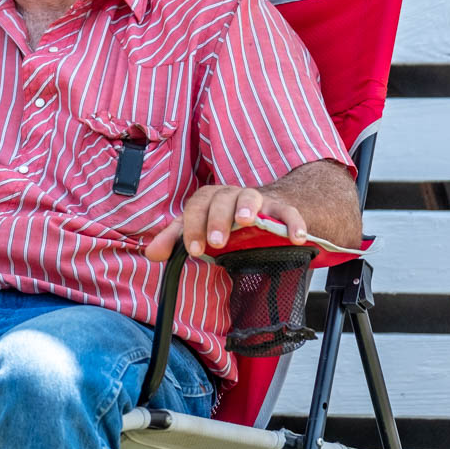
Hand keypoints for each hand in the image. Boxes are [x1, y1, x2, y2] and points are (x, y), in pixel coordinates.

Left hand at [144, 185, 307, 261]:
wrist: (264, 211)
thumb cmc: (226, 221)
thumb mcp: (199, 229)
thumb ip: (176, 240)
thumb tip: (152, 253)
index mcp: (211, 198)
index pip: (197, 205)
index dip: (192, 226)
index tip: (193, 250)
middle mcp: (232, 195)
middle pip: (222, 198)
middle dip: (217, 219)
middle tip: (216, 242)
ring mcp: (258, 200)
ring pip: (252, 196)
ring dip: (247, 207)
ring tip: (247, 221)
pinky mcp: (281, 209)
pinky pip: (289, 212)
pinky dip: (294, 222)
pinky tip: (297, 237)